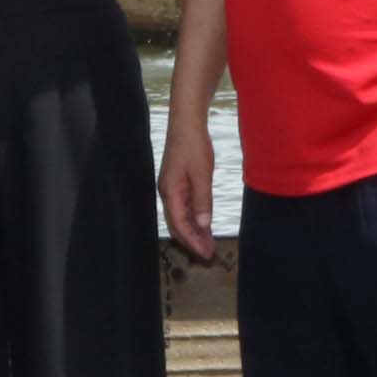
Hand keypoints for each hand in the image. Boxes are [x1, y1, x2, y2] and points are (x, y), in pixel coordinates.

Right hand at [159, 113, 220, 261]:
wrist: (187, 122)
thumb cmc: (193, 145)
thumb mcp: (202, 174)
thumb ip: (202, 200)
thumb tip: (202, 225)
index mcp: (170, 191)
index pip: (180, 224)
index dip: (192, 241)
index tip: (205, 253)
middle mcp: (167, 192)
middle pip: (177, 224)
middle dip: (192, 240)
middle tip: (208, 253)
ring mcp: (172, 187)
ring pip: (181, 216)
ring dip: (194, 231)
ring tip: (208, 243)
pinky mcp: (178, 182)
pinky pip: (185, 206)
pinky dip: (194, 218)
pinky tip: (204, 224)